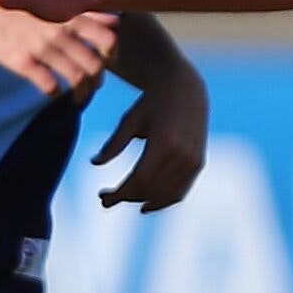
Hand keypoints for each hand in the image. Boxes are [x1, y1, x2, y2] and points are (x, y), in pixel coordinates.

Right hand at [0, 0, 121, 101]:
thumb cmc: (16, 6)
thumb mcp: (53, 5)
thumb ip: (86, 15)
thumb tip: (116, 21)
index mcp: (69, 18)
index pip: (108, 40)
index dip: (112, 56)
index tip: (107, 64)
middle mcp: (60, 33)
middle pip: (95, 64)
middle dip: (97, 80)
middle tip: (93, 86)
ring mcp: (42, 49)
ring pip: (76, 78)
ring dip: (81, 92)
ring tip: (78, 98)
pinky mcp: (23, 62)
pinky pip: (50, 85)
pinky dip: (56, 92)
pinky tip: (52, 92)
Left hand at [94, 62, 207, 209]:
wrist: (185, 89)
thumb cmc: (152, 102)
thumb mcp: (130, 119)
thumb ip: (114, 144)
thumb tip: (94, 163)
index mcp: (164, 142)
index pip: (139, 180)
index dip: (120, 193)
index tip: (102, 197)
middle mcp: (182, 154)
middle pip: (151, 190)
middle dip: (126, 198)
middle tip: (105, 200)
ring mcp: (193, 160)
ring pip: (166, 194)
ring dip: (143, 202)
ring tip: (122, 199)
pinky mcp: (198, 163)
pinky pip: (180, 190)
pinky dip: (163, 200)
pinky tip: (145, 203)